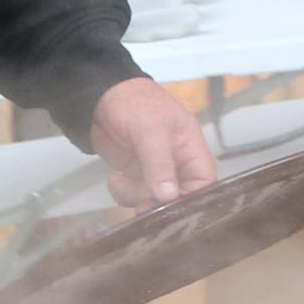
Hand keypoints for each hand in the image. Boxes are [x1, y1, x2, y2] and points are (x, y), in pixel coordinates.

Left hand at [88, 77, 215, 212]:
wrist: (99, 95)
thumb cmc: (134, 104)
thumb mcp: (150, 130)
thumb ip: (160, 163)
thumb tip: (168, 196)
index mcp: (190, 148)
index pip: (205, 181)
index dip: (193, 197)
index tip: (172, 207)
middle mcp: (176, 163)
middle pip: (179, 196)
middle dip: (161, 204)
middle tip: (142, 208)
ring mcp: (154, 170)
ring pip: (154, 199)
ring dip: (136, 197)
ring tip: (120, 181)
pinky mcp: (135, 174)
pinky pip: (134, 195)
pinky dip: (122, 193)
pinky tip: (114, 178)